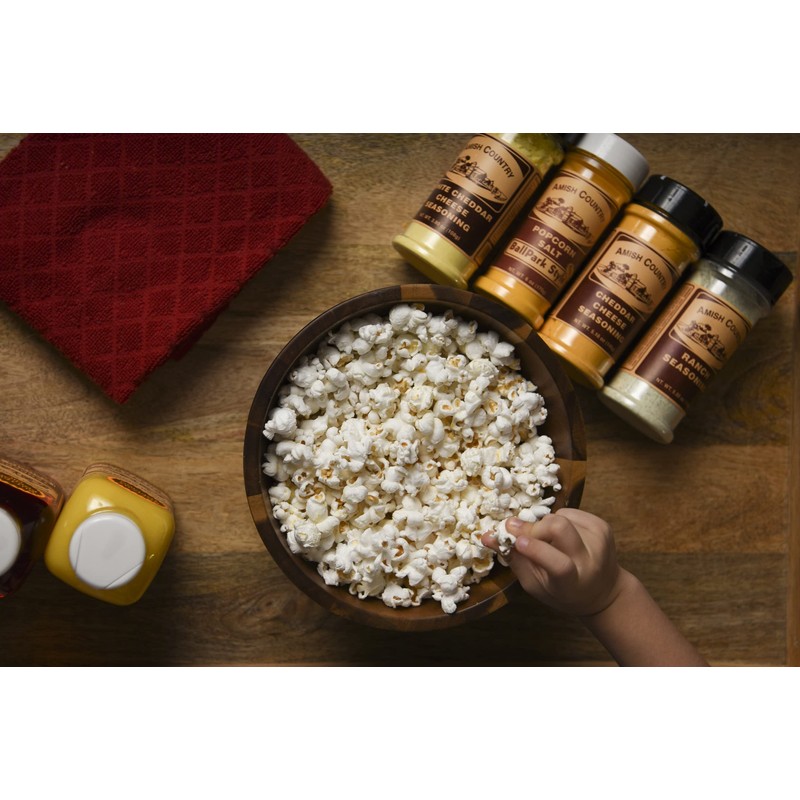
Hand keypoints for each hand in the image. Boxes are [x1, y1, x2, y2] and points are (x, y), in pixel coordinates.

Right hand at [482, 509, 622, 616]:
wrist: (603, 591)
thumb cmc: (562, 592)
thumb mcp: (535, 584)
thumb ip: (513, 560)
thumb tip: (486, 536)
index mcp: (573, 582)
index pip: (559, 564)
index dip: (536, 550)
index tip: (516, 541)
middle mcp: (591, 560)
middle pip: (560, 529)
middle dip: (534, 527)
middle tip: (518, 532)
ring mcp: (600, 540)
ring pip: (561, 517)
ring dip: (545, 525)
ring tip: (546, 540)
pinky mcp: (603, 526)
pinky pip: (569, 512)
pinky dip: (557, 519)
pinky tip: (560, 536)